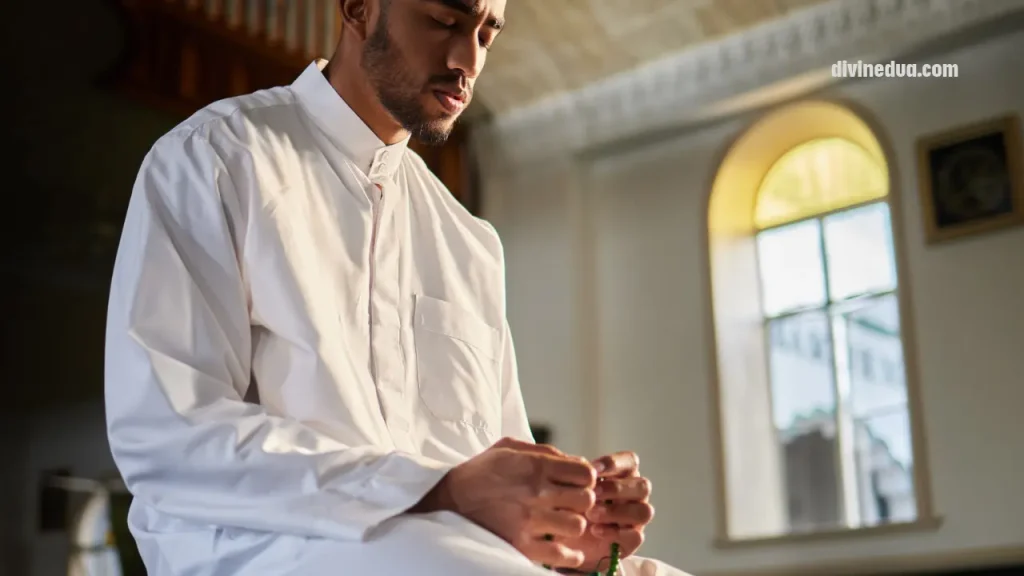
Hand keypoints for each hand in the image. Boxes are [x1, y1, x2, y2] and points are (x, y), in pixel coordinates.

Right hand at [413, 437, 597, 569]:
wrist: (447, 501)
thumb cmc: (479, 473)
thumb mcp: (508, 449)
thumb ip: (544, 452)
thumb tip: (576, 461)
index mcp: (535, 466)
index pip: (585, 473)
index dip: (585, 479)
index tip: (575, 484)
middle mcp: (536, 492)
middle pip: (586, 500)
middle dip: (582, 502)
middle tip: (569, 505)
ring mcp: (529, 520)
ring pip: (577, 526)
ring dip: (572, 526)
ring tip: (561, 525)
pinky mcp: (520, 545)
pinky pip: (562, 554)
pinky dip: (569, 555)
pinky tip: (563, 548)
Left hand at [563, 451, 653, 572]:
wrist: (566, 538)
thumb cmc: (568, 506)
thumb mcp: (568, 488)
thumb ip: (577, 474)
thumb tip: (582, 464)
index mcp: (622, 476)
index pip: (630, 462)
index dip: (615, 463)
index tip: (593, 470)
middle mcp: (634, 496)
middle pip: (643, 486)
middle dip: (617, 489)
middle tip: (593, 493)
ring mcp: (636, 520)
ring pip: (644, 511)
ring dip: (617, 512)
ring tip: (591, 514)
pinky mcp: (631, 542)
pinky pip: (636, 536)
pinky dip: (615, 532)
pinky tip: (595, 530)